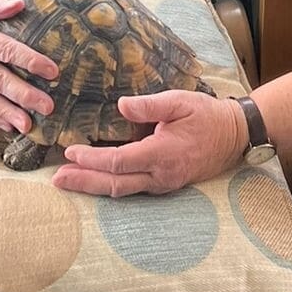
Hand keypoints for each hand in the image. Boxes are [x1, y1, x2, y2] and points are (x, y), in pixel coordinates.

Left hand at [52, 90, 246, 196]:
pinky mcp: (165, 183)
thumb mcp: (181, 102)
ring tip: (68, 181)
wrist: (235, 136)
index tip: (71, 151)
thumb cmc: (207, 116)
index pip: (119, 161)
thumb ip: (150, 105)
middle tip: (56, 180)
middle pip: (115, 185)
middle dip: (84, 182)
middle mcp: (161, 175)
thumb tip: (121, 105)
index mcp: (163, 153)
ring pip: (123, 190)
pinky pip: (133, 188)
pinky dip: (110, 184)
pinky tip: (95, 178)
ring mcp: (164, 183)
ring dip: (93, 186)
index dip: (93, 158)